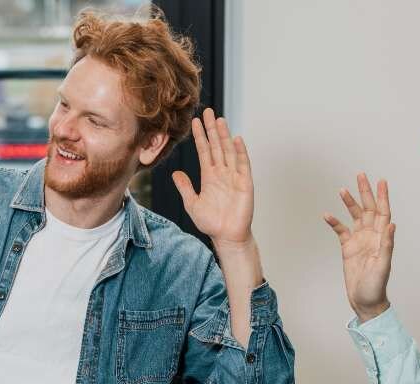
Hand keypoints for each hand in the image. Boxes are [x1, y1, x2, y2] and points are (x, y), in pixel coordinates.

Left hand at [172, 108, 253, 247]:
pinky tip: (236, 139)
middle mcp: (222, 173)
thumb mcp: (192, 204)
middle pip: (216, 146)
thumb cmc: (211, 223)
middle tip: (207, 111)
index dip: (200, 136)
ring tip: (219, 120)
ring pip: (228, 151)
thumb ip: (185, 188)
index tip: (194, 122)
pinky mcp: (245, 183)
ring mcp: (234, 176)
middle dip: (212, 129)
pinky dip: (240, 152)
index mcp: (209, 176)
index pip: (204, 151)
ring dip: (224, 135)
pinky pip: (243, 164)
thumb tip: (175, 174)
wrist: (227, 236)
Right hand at [323, 174, 395, 322]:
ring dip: (349, 203)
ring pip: (354, 217)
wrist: (365, 301)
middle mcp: (372, 236)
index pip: (383, 212)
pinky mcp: (348, 248)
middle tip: (361, 176)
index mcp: (382, 238)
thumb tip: (391, 224)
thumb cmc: (376, 286)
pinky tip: (327, 215)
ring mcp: (359, 241)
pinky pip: (340, 231)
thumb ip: (387, 245)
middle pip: (368, 209)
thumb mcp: (383, 265)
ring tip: (342, 190)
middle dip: (365, 193)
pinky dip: (335, 222)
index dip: (382, 197)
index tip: (381, 182)